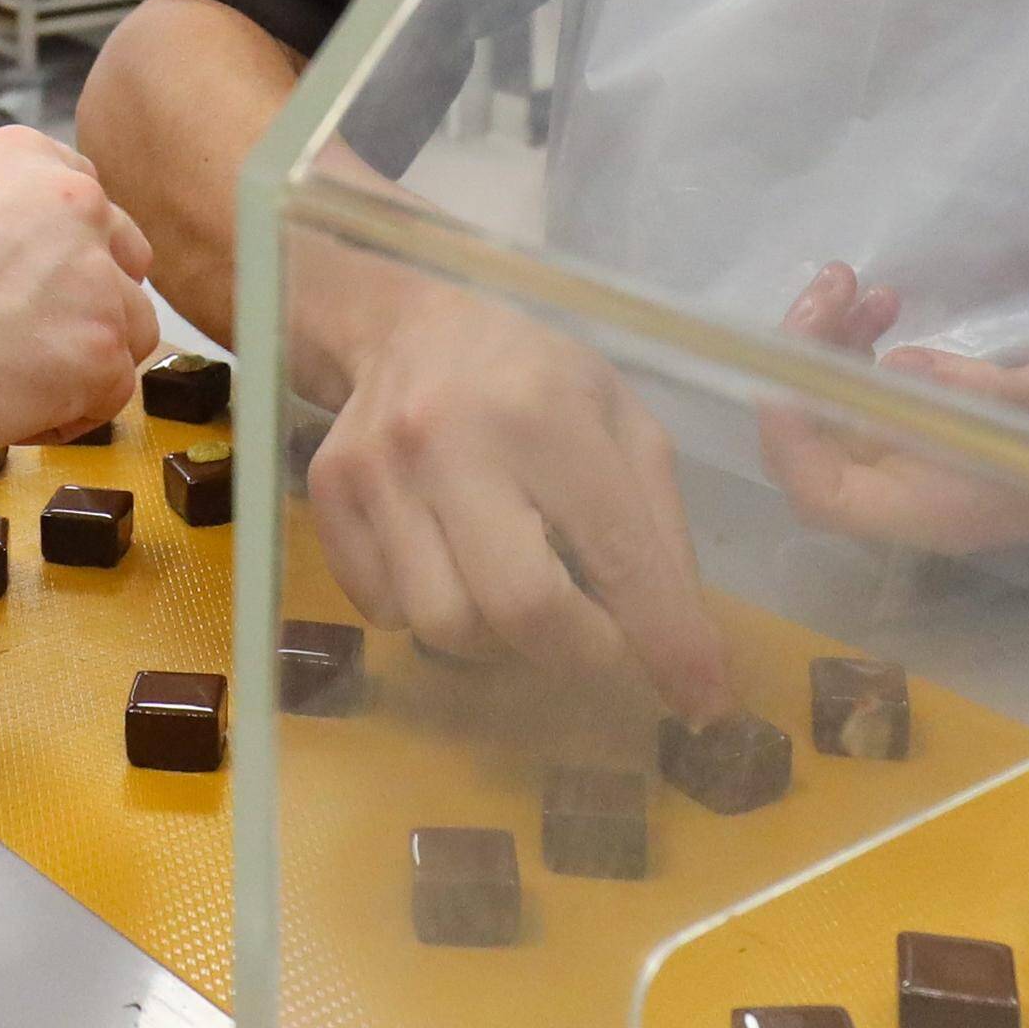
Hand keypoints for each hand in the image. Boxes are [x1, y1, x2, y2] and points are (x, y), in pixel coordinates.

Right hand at [0, 127, 156, 567]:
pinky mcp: (100, 350)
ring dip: (79, 366)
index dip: (58, 260)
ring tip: (2, 388)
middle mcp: (72, 202)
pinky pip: (111, 395)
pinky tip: (3, 414)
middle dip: (83, 308)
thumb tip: (7, 262)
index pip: (85, 203)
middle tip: (14, 350)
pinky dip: (67, 417)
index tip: (20, 295)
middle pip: (122, 263)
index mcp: (23, 157)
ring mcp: (93, 275)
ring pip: (127, 330)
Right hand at [298, 254, 729, 718]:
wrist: (404, 329)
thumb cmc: (534, 379)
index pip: (617, 554)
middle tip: (600, 646)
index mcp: (547, 412)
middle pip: (520, 608)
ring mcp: (380, 471)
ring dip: (499, 641)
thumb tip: (685, 647)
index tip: (702, 698)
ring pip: (445, 627)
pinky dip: (430, 614)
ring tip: (519, 595)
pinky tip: (451, 566)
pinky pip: (384, 611)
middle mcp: (454, 440)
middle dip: (577, 653)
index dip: (665, 639)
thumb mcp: (621, 422)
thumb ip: (657, 528)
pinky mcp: (327, 495)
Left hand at [759, 265, 1028, 550]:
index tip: (796, 354)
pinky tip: (884, 305)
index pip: (822, 492)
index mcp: (937, 509)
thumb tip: (901, 372)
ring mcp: (924, 462)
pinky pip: (869, 395)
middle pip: (816, 444)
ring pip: (835, 412)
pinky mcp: (939, 429)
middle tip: (835, 284)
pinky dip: (860, 348)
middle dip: (806, 362)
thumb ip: (983, 396)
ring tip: (859, 284)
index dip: (791, 430)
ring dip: (829, 347)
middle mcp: (916, 495)